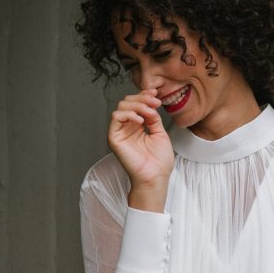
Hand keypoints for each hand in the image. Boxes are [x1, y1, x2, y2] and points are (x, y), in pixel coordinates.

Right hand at [107, 90, 173, 210]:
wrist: (155, 177)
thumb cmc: (159, 161)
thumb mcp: (159, 133)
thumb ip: (153, 117)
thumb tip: (150, 103)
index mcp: (137, 126)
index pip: (135, 104)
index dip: (144, 96)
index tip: (156, 95)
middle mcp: (127, 127)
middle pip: (127, 102)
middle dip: (142, 99)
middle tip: (155, 104)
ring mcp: (119, 132)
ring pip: (121, 106)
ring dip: (137, 105)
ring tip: (150, 113)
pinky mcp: (114, 138)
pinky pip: (116, 117)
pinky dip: (129, 114)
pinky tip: (141, 121)